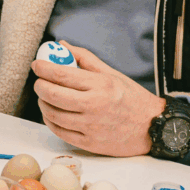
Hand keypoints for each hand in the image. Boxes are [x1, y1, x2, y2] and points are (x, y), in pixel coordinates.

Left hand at [32, 41, 165, 156]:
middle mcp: (94, 106)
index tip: (36, 65)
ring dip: (42, 103)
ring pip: (53, 114)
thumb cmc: (132, 98)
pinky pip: (60, 132)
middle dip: (39, 86)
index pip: (61, 74)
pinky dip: (50, 121)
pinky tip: (51, 114)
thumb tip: (62, 46)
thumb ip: (84, 58)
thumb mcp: (111, 74)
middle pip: (52, 95)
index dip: (43, 68)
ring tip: (44, 97)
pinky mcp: (90, 143)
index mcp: (100, 85)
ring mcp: (91, 127)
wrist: (153, 127)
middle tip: (39, 81)